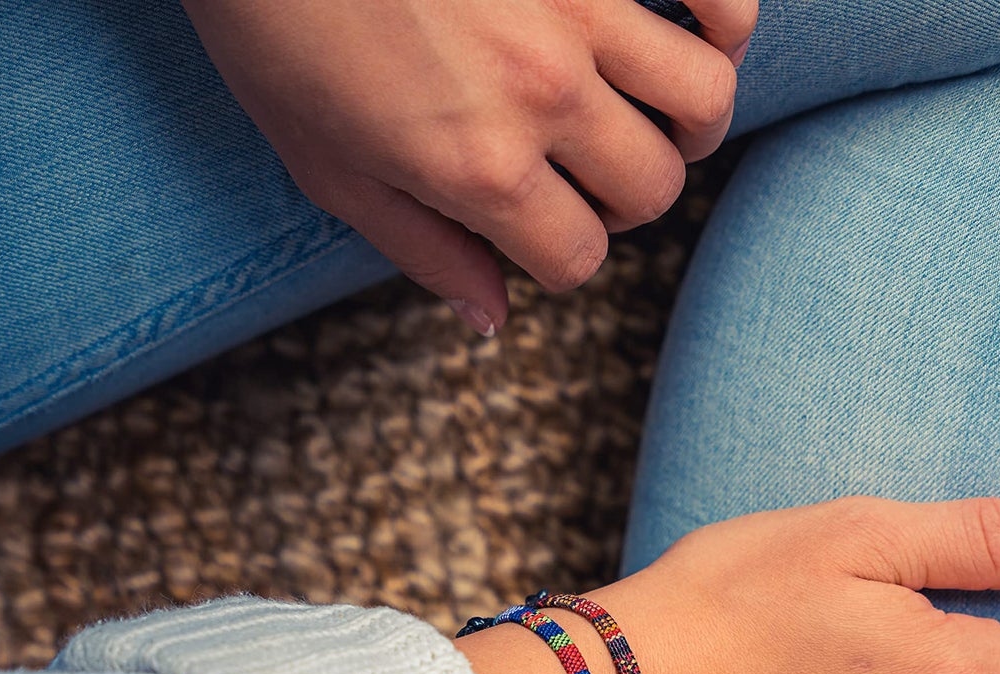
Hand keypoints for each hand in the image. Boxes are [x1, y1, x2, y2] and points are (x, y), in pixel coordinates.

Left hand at [181, 0, 751, 332]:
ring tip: (652, 109)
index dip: (561, 255)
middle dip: (625, 197)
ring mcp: (581, 3)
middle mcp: (546, 92)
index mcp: (481, 168)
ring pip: (705, 96)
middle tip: (587, 173)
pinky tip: (691, 26)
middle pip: (652, 187)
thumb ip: (423, 251)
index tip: (539, 228)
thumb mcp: (330, 168)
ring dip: (687, 120)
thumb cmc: (276, 27)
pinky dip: (724, 17)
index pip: (579, 257)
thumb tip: (492, 317)